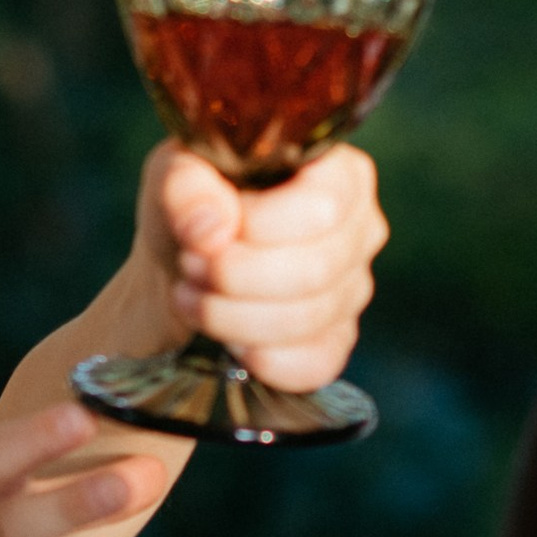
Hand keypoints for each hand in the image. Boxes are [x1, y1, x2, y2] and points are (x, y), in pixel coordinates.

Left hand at [136, 140, 385, 393]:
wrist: (184, 259)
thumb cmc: (192, 205)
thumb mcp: (175, 173)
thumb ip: (188, 186)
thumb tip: (213, 230)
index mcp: (340, 174)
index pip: (321, 208)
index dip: (255, 227)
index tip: (206, 232)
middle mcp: (362, 228)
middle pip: (316, 270)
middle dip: (234, 276)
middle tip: (189, 266)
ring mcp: (355, 287)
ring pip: (309, 319)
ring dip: (232, 316)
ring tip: (190, 296)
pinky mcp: (337, 337)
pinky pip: (316, 363)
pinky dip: (261, 358)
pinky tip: (228, 341)